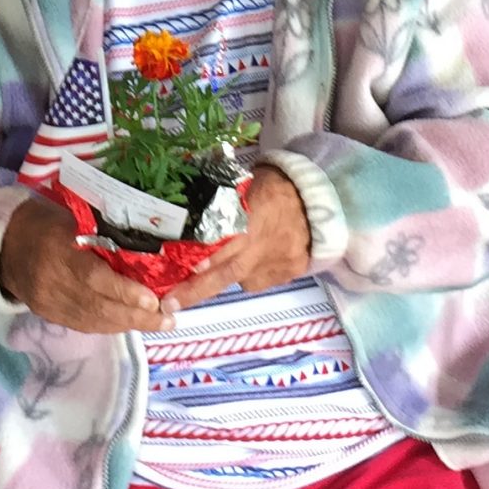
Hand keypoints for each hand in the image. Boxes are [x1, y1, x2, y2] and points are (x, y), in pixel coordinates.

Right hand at [0, 193, 162, 334]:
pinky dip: (110, 326)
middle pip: (98, 306)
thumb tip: (143, 247)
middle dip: (137, 316)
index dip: (123, 292)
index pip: (92, 278)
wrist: (3, 245)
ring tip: (159, 323)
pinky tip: (130, 323)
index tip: (152, 299)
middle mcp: (52, 282)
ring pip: (94, 321)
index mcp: (56, 250)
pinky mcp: (48, 314)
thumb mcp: (71, 218)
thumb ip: (101, 234)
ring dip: (129, 324)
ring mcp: (49, 303)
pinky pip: (84, 326)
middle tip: (168, 318)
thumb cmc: (44, 223)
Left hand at [171, 168, 312, 311]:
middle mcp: (263, 244)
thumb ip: (218, 204)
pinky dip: (245, 275)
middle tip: (170, 302)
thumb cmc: (273, 187)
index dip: (199, 260)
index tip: (175, 274)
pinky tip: (246, 261)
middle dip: (196, 289)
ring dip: (218, 281)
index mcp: (250, 215)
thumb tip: (183, 215)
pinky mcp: (289, 272)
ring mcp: (278, 261)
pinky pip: (258, 280)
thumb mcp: (243, 186)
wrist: (318, 202)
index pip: (219, 241)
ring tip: (201, 277)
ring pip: (241, 279)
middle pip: (226, 271)